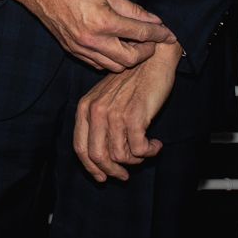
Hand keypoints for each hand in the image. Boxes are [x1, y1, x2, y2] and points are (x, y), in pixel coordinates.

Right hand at [1, 0, 172, 71]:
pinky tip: (113, 47)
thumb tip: (155, 21)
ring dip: (128, 58)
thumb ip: (133, 10)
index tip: (169, 35)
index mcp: (103, 21)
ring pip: (115, 66)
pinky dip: (110, 60)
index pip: (141, 34)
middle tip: (149, 42)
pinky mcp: (73, 51)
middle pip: (131, 59)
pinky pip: (99, 64)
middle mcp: (92, 39)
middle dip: (145, 52)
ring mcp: (81, 48)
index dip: (159, 34)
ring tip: (131, 45)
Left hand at [73, 40, 179, 181]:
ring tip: (146, 150)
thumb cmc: (131, 81)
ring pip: (120, 156)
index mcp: (85, 108)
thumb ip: (100, 123)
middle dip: (112, 171)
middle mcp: (95, 111)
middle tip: (126, 175)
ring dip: (136, 160)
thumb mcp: (106, 99)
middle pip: (97, 156)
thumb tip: (106, 156)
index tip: (103, 177)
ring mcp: (114, 114)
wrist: (150, 60)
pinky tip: (156, 144)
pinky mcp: (135, 116)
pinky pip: (139, 149)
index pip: (80, 147)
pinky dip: (150, 152)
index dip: (91, 167)